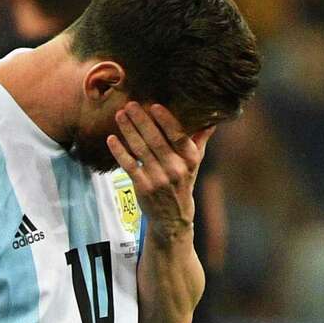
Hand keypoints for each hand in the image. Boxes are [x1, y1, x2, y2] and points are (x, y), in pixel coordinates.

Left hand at [107, 102, 214, 239]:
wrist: (172, 217)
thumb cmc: (183, 183)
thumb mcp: (195, 163)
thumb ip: (200, 140)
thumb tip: (212, 118)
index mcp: (190, 160)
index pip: (178, 136)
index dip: (166, 120)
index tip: (154, 105)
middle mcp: (176, 169)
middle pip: (156, 140)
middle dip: (141, 120)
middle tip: (130, 104)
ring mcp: (158, 179)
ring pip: (141, 150)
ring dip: (128, 131)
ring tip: (119, 115)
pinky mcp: (143, 187)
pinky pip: (129, 165)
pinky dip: (119, 151)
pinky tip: (111, 138)